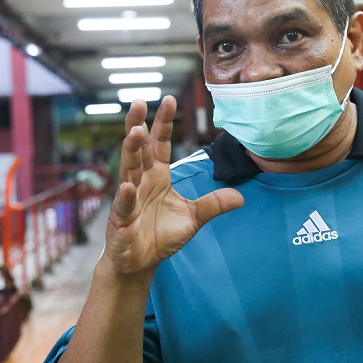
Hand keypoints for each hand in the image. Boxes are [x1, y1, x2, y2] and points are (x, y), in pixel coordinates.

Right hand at [103, 96, 243, 276]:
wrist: (141, 262)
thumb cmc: (161, 236)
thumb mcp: (194, 218)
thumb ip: (213, 204)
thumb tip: (241, 197)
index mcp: (158, 177)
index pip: (160, 145)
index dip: (164, 123)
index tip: (169, 99)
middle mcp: (141, 182)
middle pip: (140, 149)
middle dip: (139, 126)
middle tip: (139, 102)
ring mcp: (129, 199)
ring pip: (128, 170)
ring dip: (131, 151)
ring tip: (135, 132)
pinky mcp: (121, 220)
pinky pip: (124, 205)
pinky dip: (126, 196)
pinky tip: (129, 185)